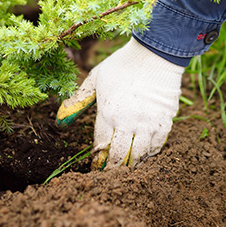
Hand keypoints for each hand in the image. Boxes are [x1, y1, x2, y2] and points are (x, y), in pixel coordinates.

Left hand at [56, 38, 183, 168]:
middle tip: (110, 173)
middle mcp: (128, 122)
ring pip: (139, 155)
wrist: (156, 54)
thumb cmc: (123, 64)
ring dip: (132, 164)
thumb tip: (60, 121)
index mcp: (108, 112)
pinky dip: (150, 153)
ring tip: (127, 167)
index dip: (97, 159)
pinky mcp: (165, 121)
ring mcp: (148, 123)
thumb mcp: (96, 78)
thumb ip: (79, 100)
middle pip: (119, 156)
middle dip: (113, 168)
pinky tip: (145, 153)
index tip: (96, 166)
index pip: (101, 146)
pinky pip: (157, 145)